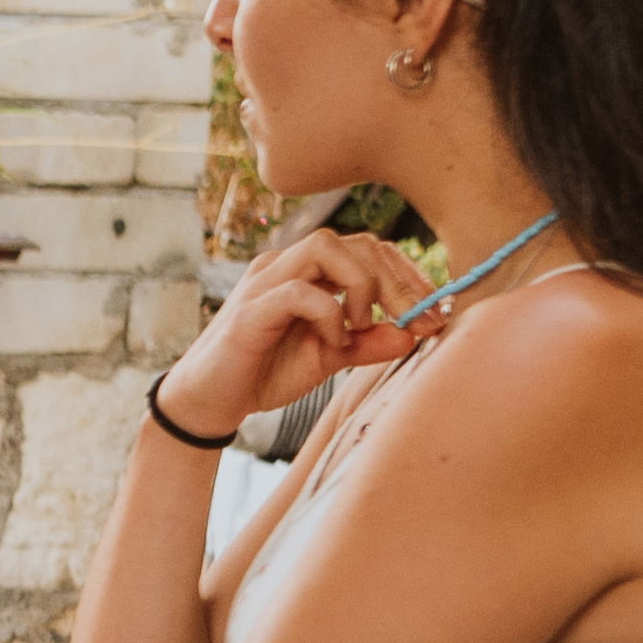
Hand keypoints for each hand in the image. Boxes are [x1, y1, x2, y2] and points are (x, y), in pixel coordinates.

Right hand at [154, 226, 440, 442]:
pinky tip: (332, 344)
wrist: (210, 402)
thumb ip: (369, 344)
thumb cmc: (264, 373)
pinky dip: (328, 315)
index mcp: (306, 271)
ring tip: (363, 325)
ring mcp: (265, 283)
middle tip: (414, 321)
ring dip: (360, 286)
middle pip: (354, 241)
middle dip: (396, 280)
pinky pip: (300, 292)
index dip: (406, 273)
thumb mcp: (329, 358)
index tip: (431, 312)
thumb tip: (414, 334)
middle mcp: (285, 265)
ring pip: (325, 248)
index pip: (367, 247)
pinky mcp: (250, 310)